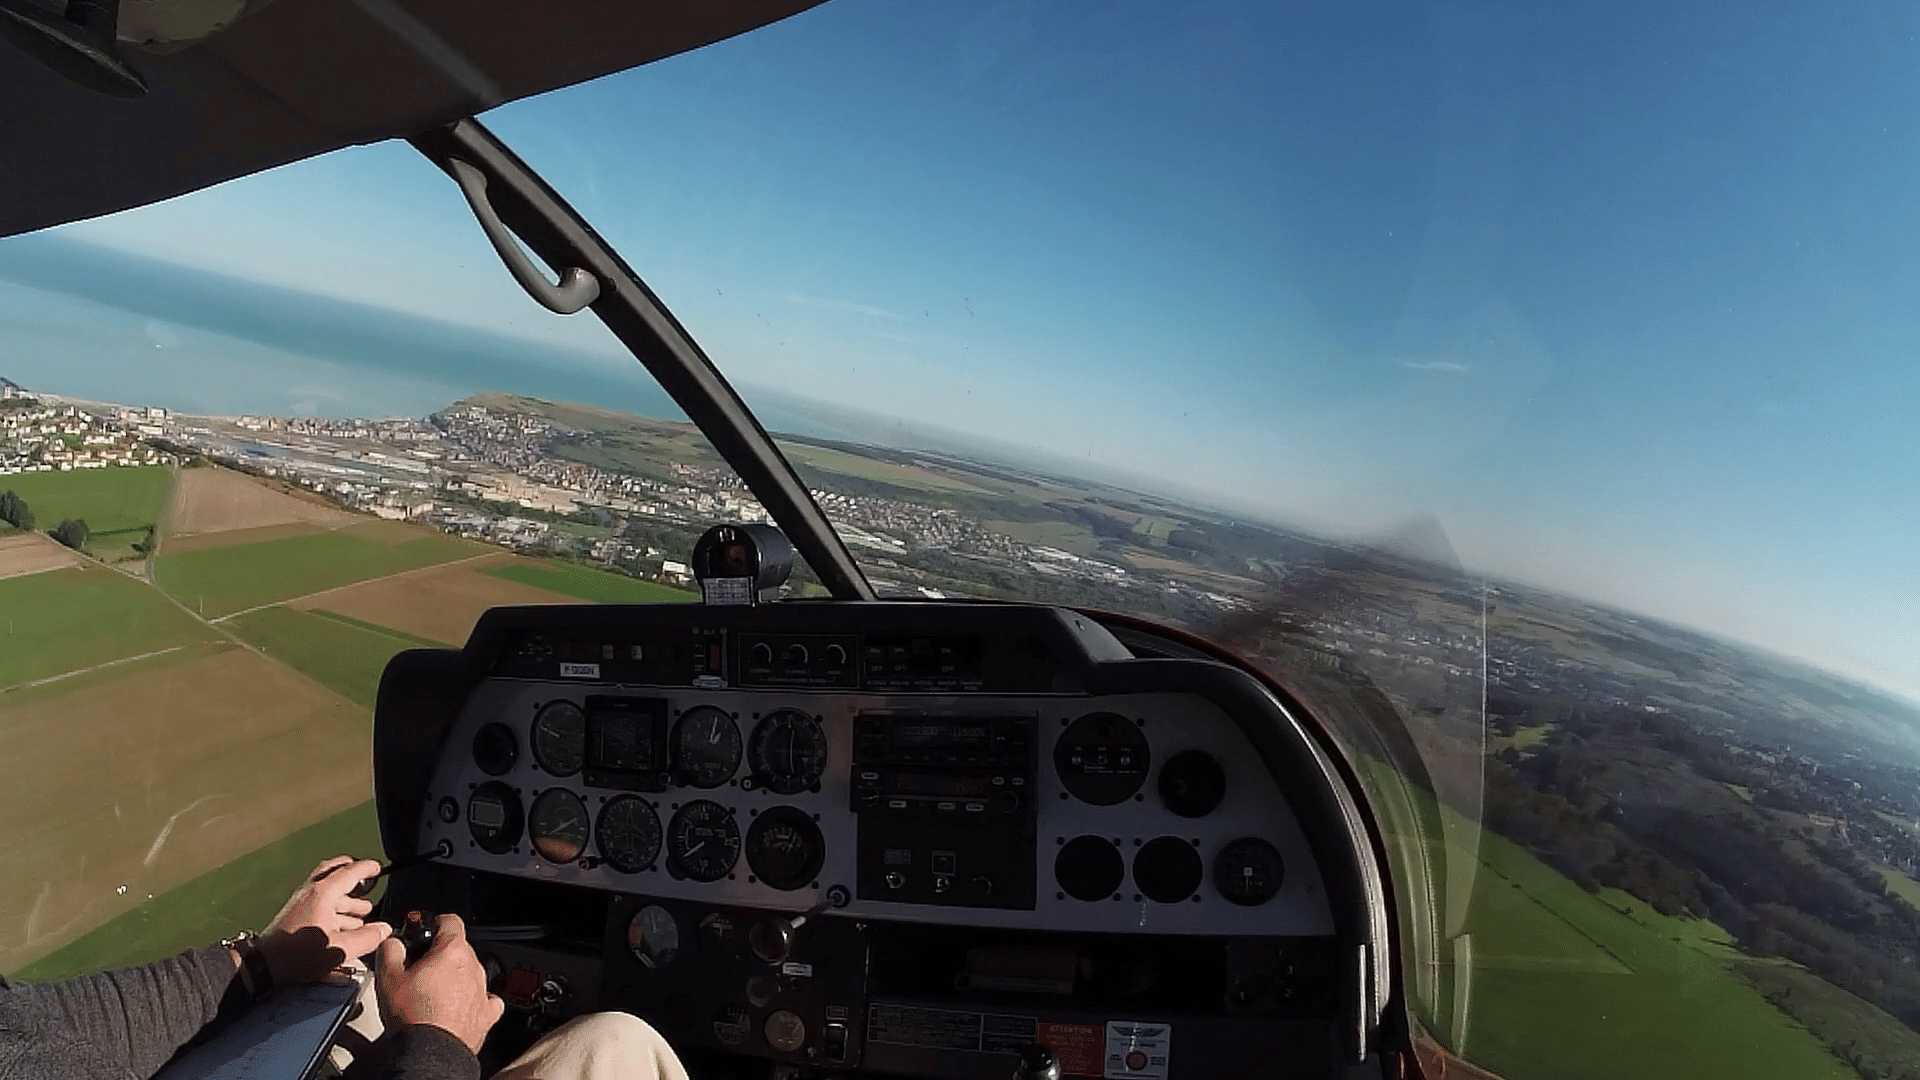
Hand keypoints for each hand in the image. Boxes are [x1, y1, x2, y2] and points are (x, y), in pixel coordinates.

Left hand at [255, 856, 392, 984]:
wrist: (263, 965)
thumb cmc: (298, 955)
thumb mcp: (340, 949)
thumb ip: (367, 938)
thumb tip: (384, 930)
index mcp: (323, 893)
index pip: (350, 871)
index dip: (367, 868)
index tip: (378, 868)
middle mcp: (310, 892)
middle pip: (334, 872)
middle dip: (352, 875)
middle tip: (367, 880)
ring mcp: (300, 903)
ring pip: (327, 890)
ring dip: (346, 897)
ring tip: (361, 913)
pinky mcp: (294, 915)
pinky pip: (319, 902)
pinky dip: (334, 907)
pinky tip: (342, 926)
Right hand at [374, 914, 504, 1054]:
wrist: (430, 1052)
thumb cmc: (412, 1016)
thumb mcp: (388, 977)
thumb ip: (390, 951)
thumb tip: (392, 942)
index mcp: (452, 951)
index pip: (450, 921)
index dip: (434, 923)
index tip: (425, 931)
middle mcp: (473, 967)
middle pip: (458, 949)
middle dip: (439, 956)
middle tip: (418, 970)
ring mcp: (483, 990)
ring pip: (469, 974)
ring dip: (453, 979)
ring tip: (430, 995)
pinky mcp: (487, 1014)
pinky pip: (484, 999)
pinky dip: (471, 1000)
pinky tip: (456, 1007)